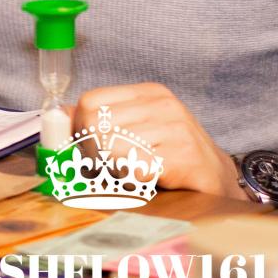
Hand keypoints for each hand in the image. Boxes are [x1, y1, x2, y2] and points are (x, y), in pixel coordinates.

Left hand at [71, 83, 242, 198]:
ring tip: (135, 177)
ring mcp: (175, 126)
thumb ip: (99, 124)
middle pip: (95, 125)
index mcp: (148, 94)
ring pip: (111, 148)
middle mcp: (162, 103)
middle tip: (112, 172)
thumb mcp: (136, 136)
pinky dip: (133, 183)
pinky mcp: (183, 154)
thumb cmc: (172, 162)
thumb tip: (59, 114)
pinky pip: (135, 169)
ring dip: (115, 173)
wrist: (219, 183)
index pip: (90, 102)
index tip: (89, 153)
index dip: (80, 132)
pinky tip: (150, 182)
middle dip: (94, 156)